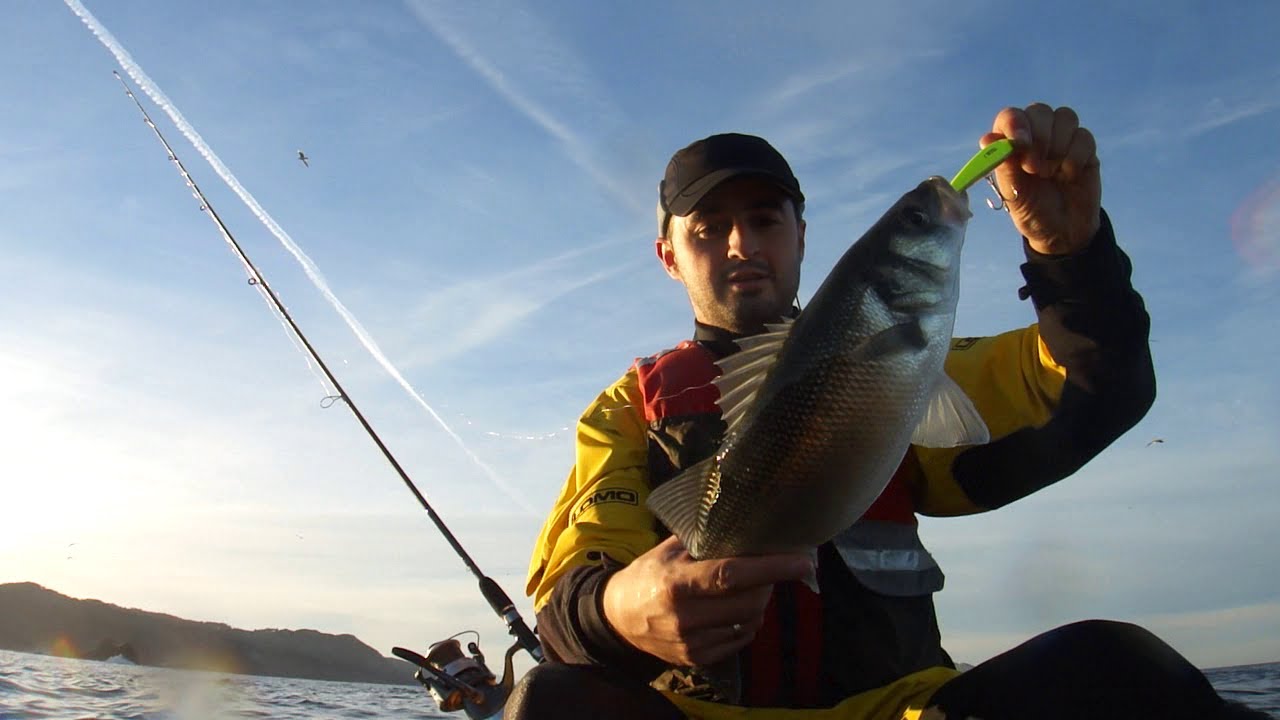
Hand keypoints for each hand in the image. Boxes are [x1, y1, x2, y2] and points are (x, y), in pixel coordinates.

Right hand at [601, 535, 811, 666]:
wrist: (617, 618)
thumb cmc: (648, 574)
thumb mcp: (668, 551)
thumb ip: (705, 539)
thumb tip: (749, 521)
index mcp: (677, 583)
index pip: (732, 576)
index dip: (771, 568)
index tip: (803, 561)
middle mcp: (685, 617)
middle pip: (749, 603)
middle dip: (768, 584)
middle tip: (770, 570)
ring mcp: (692, 643)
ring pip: (749, 623)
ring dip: (758, 603)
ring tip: (749, 588)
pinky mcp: (697, 659)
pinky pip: (739, 640)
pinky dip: (745, 623)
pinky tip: (733, 610)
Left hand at [981, 103, 1101, 254]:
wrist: (1062, 231)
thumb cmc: (1032, 211)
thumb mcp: (1014, 195)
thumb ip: (1005, 167)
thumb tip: (987, 140)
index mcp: (1012, 144)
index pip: (1011, 117)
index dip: (1015, 125)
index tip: (1020, 144)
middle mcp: (1036, 136)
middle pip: (1039, 111)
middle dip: (1038, 136)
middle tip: (1034, 167)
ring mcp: (1062, 140)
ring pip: (1064, 116)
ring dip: (1057, 145)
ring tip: (1051, 173)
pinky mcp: (1084, 148)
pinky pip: (1083, 136)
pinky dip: (1075, 156)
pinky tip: (1068, 176)